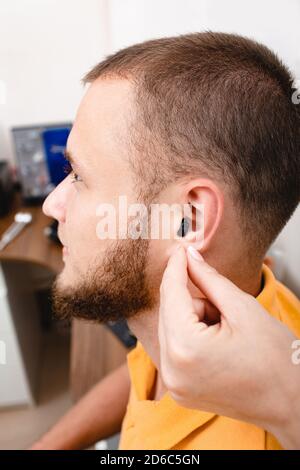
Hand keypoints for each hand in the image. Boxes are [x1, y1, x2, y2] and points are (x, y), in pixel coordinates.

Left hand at [158, 246, 299, 448]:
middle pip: (168, 312)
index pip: (170, 294)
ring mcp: (174, 384)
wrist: (292, 403)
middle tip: (222, 302)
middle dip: (192, 298)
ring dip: (194, 318)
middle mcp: (171, 371)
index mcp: (185, 350)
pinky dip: (192, 335)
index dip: (177, 267)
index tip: (183, 249)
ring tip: (227, 329)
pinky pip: (176, 348)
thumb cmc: (276, 360)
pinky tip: (219, 340)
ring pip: (172, 328)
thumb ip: (209, 279)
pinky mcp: (179, 390)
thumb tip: (189, 256)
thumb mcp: (242, 309)